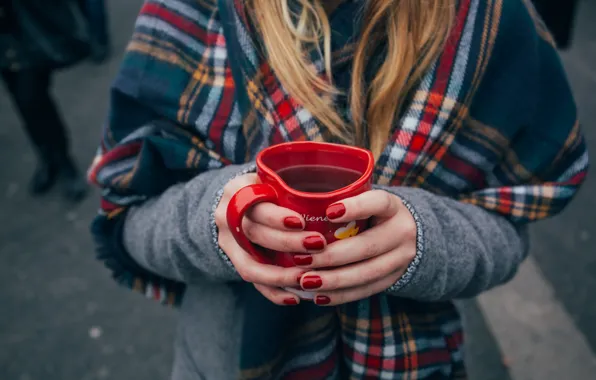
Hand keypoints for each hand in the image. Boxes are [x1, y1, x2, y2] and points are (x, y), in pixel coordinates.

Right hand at [214, 173, 327, 305]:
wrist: (235, 204)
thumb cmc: (266, 189)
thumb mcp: (272, 179)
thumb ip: (292, 186)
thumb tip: (338, 196)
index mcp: (238, 191)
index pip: (254, 205)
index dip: (276, 217)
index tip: (301, 222)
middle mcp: (226, 216)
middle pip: (254, 234)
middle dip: (287, 243)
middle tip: (317, 246)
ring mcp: (227, 242)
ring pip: (250, 264)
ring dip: (279, 275)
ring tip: (306, 279)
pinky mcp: (233, 261)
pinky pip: (252, 281)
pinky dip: (273, 292)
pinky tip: (295, 297)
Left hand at [294, 190, 416, 305]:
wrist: (409, 235)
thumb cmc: (372, 213)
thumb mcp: (366, 201)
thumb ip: (342, 202)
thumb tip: (299, 207)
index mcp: (393, 207)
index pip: (378, 203)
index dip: (356, 208)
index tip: (328, 212)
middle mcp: (402, 232)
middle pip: (367, 246)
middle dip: (331, 256)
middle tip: (301, 260)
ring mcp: (401, 259)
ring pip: (367, 273)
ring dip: (333, 280)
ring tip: (306, 282)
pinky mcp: (393, 279)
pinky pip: (366, 290)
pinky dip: (340, 295)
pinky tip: (319, 296)